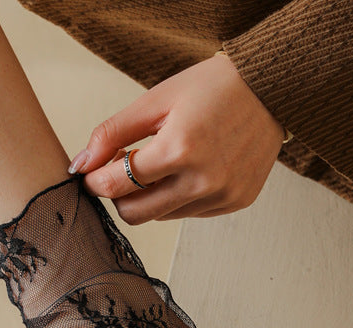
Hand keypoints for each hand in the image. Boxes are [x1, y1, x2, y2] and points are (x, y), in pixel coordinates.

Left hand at [68, 53, 284, 222]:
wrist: (272, 87)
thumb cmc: (211, 87)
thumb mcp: (155, 100)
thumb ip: (112, 134)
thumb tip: (79, 165)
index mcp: (179, 149)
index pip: (116, 186)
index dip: (95, 182)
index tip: (90, 174)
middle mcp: (203, 180)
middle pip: (135, 214)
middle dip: (120, 196)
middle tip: (122, 171)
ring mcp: (222, 195)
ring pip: (162, 216)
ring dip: (150, 196)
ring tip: (162, 163)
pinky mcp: (235, 202)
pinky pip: (189, 212)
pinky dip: (179, 196)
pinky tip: (190, 168)